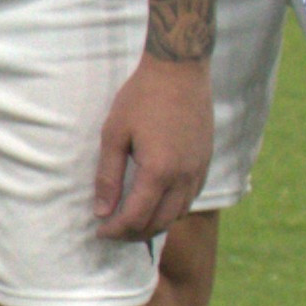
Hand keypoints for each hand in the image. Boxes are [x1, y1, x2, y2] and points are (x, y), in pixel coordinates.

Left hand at [89, 56, 209, 242]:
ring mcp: (199, 171)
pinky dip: (172, 210)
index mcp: (158, 171)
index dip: (116, 229)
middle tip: (113, 232)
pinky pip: (191, 199)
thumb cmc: (141, 98)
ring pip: (178, 214)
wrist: (180, 72)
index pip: (137, 217)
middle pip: (160, 222)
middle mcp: (184, 178)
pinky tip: (157, 204)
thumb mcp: (114, 134)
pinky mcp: (206, 163)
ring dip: (155, 224)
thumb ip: (108, 176)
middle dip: (134, 233)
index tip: (100, 232)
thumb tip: (101, 210)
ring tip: (132, 222)